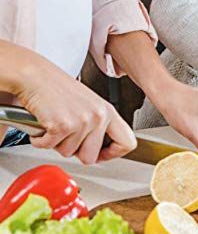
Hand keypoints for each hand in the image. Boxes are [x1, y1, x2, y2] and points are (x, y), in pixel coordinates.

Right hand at [15, 57, 135, 163]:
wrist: (35, 75)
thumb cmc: (57, 88)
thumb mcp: (89, 105)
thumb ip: (98, 125)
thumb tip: (100, 150)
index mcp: (108, 111)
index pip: (127, 142)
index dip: (113, 154)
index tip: (101, 155)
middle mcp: (99, 116)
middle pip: (91, 157)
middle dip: (75, 151)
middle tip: (66, 136)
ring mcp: (82, 121)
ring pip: (69, 153)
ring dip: (56, 143)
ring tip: (55, 123)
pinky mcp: (62, 125)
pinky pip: (49, 147)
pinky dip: (41, 140)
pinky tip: (44, 124)